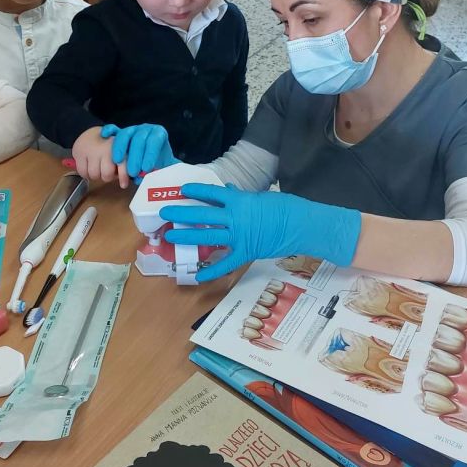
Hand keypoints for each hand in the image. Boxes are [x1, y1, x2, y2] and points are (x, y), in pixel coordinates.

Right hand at [71, 126, 128, 186]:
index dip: (124, 176)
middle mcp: (105, 148)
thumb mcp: (120, 149)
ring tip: (97, 168)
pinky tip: (88, 167)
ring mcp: (91, 150)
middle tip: (106, 172)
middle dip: (107, 177)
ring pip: (94, 175)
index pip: (122, 164)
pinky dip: (85, 173)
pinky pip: (82, 172)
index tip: (123, 184)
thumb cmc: (108, 144)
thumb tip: (126, 181)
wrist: (90, 131)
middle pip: (106, 174)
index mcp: (118, 146)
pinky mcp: (79, 152)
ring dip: (96, 176)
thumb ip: (125, 162)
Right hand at [100, 123, 176, 180]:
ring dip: (120, 148)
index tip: (146, 168)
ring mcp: (132, 129)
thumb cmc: (157, 162)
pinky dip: (109, 130)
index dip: (150, 154)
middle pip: (138, 138)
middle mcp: (145, 129)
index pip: (155, 141)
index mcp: (159, 134)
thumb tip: (143, 177)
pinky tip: (105, 135)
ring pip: (124, 134)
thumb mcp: (161, 166)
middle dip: (135, 157)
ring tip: (118, 162)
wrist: (151, 155)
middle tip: (132, 172)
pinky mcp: (120, 131)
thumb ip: (155, 171)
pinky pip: (112, 128)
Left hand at [160, 183, 361, 282]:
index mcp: (239, 201)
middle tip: (165, 213)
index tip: (182, 190)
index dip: (196, 191)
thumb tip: (227, 191)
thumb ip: (240, 197)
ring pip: (208, 236)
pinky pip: (225, 264)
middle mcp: (235, 218)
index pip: (212, 194)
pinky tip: (197, 276)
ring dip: (187, 236)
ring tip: (171, 236)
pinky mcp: (246, 252)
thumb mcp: (260, 197)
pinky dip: (211, 271)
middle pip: (203, 215)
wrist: (300, 225)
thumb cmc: (284, 207)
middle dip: (182, 213)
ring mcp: (239, 237)